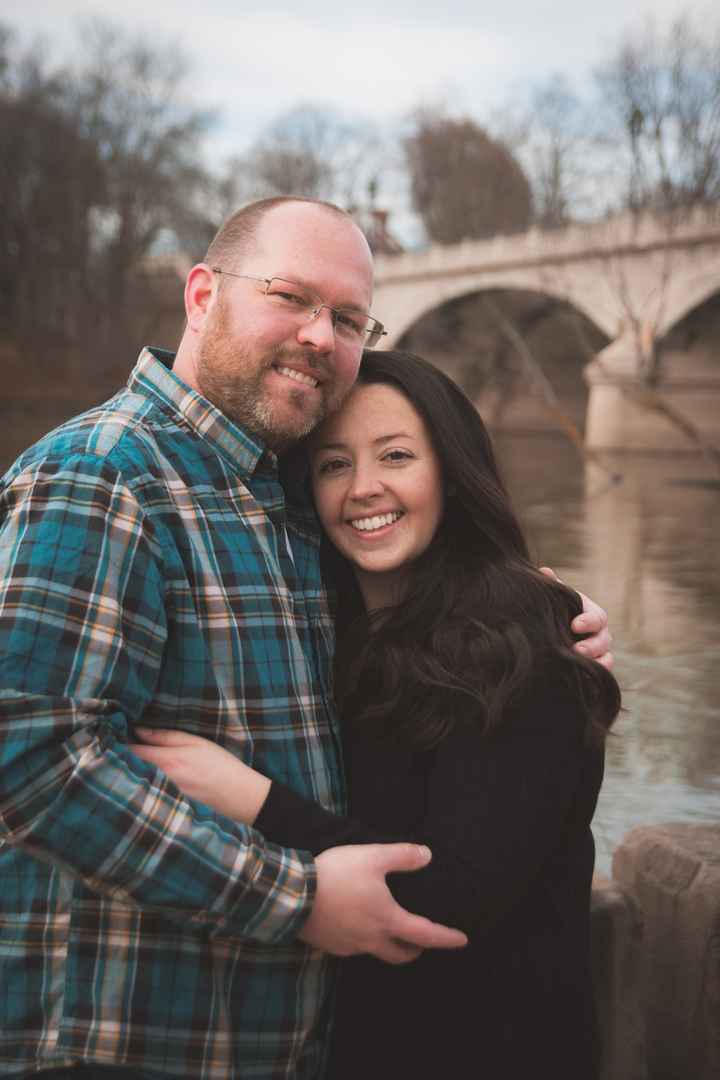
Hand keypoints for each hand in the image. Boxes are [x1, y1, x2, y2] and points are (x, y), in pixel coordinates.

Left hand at [129, 728, 269, 822]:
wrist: (238, 796)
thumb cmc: (220, 764)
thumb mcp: (196, 742)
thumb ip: (166, 736)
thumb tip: (139, 730)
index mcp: (166, 761)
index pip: (131, 751)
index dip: (121, 741)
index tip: (119, 733)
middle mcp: (160, 780)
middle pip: (130, 767)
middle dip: (123, 756)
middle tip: (121, 744)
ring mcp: (163, 795)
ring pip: (138, 779)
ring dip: (133, 769)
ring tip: (134, 758)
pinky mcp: (168, 805)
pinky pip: (149, 790)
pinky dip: (145, 782)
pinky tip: (149, 776)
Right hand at [298, 843, 467, 963]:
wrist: (291, 894)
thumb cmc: (336, 875)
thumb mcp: (373, 857)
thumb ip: (402, 856)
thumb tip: (427, 855)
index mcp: (387, 920)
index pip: (425, 934)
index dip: (446, 938)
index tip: (462, 940)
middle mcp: (371, 940)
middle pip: (401, 955)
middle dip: (415, 950)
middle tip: (421, 942)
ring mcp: (349, 946)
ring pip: (376, 951)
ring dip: (387, 944)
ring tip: (386, 928)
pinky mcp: (330, 945)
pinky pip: (353, 947)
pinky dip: (362, 939)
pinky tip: (354, 923)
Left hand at [540, 567, 613, 669]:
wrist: (547, 637)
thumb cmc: (554, 613)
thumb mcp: (554, 601)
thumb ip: (553, 588)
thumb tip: (545, 571)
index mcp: (590, 615)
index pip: (598, 617)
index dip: (589, 621)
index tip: (575, 625)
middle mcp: (598, 634)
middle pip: (604, 640)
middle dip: (592, 646)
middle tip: (576, 650)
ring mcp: (598, 653)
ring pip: (607, 659)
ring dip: (596, 663)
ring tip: (579, 666)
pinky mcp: (593, 669)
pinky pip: (601, 675)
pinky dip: (594, 678)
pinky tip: (581, 681)